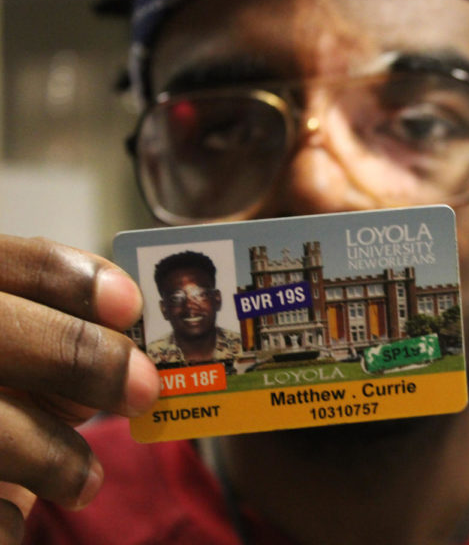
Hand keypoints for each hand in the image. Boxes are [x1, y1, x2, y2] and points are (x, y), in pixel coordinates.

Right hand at [0, 236, 158, 543]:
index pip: (5, 261)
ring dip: (50, 455)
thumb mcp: (24, 349)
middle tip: (144, 389)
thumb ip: (62, 332)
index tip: (131, 304)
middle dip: (78, 356)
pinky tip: (17, 520)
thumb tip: (134, 346)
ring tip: (86, 481)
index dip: (68, 278)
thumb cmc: (3, 386)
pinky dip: (4, 516)